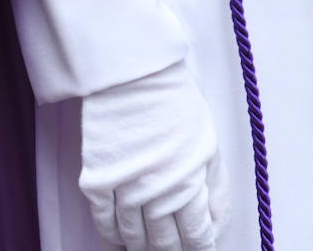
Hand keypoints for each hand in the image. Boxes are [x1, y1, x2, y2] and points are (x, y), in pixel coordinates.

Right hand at [79, 62, 229, 250]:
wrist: (134, 79)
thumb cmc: (175, 105)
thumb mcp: (208, 145)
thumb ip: (213, 189)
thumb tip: (216, 222)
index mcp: (188, 183)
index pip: (195, 234)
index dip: (199, 246)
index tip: (201, 248)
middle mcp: (155, 193)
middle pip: (163, 242)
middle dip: (172, 250)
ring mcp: (123, 189)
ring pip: (133, 236)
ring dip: (142, 245)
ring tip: (149, 247)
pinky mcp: (97, 182)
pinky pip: (105, 222)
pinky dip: (114, 233)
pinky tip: (121, 237)